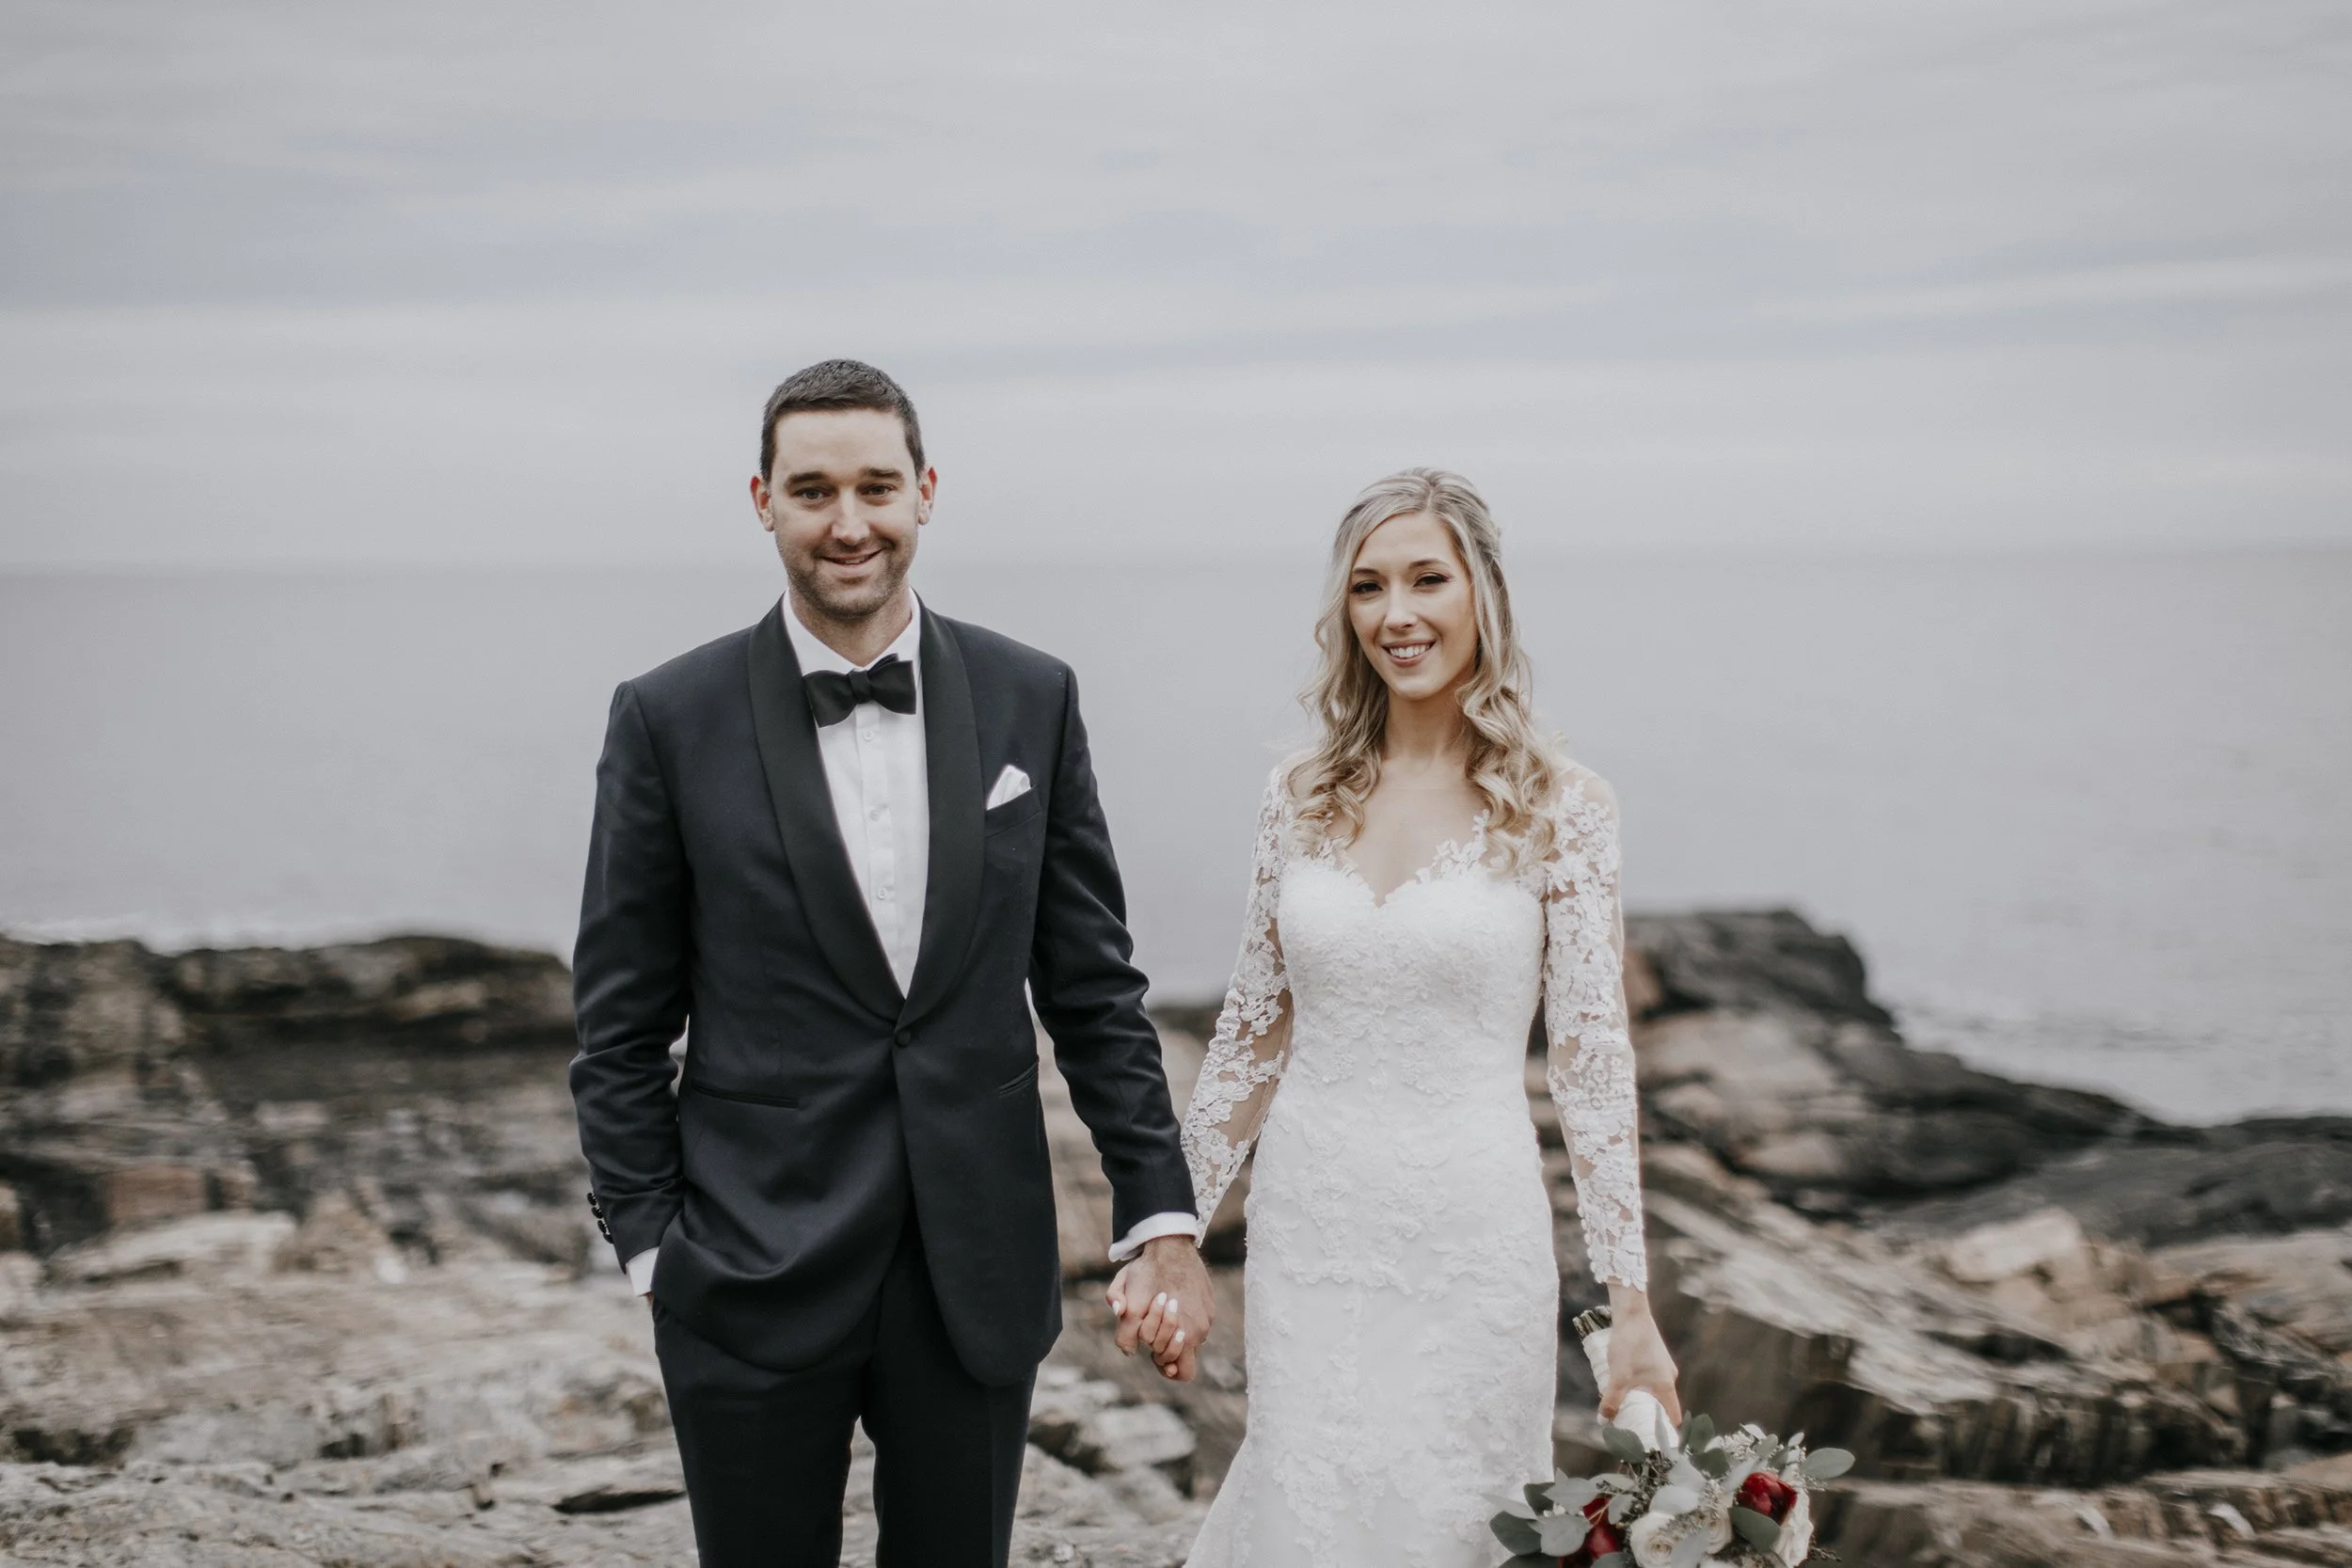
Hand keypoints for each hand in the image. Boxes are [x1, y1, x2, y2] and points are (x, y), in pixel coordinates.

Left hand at [1105, 1236, 1211, 1381]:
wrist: (1169, 1243)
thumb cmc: (1147, 1272)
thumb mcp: (1128, 1302)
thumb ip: (1124, 1334)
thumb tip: (1129, 1352)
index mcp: (1185, 1335)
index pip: (1183, 1373)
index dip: (1164, 1366)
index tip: (1153, 1353)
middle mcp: (1201, 1329)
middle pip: (1186, 1356)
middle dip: (1166, 1347)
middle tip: (1153, 1329)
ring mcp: (1208, 1316)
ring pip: (1191, 1337)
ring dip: (1175, 1330)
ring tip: (1161, 1310)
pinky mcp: (1209, 1303)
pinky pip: (1197, 1320)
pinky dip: (1184, 1315)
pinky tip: (1172, 1297)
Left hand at [1601, 1297, 1681, 1425]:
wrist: (1631, 1312)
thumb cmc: (1629, 1343)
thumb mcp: (1618, 1375)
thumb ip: (1612, 1399)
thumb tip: (1604, 1421)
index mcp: (1666, 1385)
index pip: (1672, 1416)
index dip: (1666, 1431)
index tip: (1657, 1442)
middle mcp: (1668, 1376)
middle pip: (1663, 1405)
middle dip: (1650, 1417)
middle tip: (1636, 1430)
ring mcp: (1662, 1366)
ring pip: (1655, 1391)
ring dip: (1643, 1401)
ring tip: (1627, 1410)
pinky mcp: (1654, 1357)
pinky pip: (1650, 1379)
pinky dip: (1641, 1387)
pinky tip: (1624, 1386)